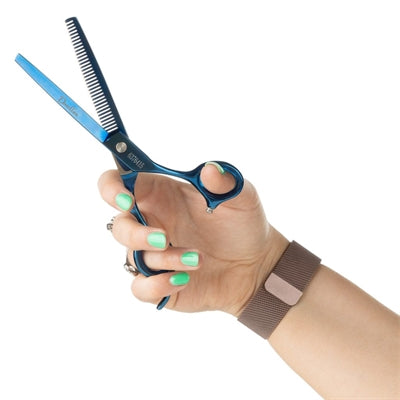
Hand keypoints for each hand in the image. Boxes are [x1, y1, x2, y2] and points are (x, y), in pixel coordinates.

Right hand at [98, 163, 287, 315]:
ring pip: (131, 258)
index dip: (112, 188)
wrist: (255, 265)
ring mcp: (154, 254)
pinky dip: (157, 286)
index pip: (120, 183)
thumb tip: (209, 170)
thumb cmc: (243, 225)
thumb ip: (226, 182)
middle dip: (135, 233)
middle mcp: (153, 223)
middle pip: (119, 226)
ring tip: (197, 259)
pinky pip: (140, 288)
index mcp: (162, 194)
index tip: (125, 198)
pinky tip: (184, 279)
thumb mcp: (242, 197)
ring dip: (162, 260)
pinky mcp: (159, 282)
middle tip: (164, 238)